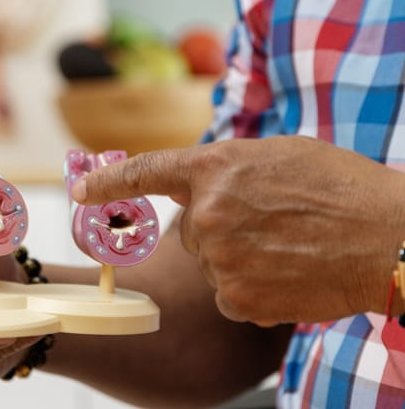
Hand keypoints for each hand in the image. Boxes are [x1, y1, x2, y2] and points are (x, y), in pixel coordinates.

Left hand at [72, 135, 404, 325]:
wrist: (390, 238)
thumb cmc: (341, 188)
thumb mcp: (278, 154)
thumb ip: (225, 167)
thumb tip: (188, 183)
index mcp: (216, 167)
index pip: (144, 172)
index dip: (107, 183)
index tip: (80, 191)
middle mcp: (209, 212)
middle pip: (188, 231)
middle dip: (219, 229)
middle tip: (271, 225)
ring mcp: (222, 258)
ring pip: (211, 265)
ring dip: (239, 260)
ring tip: (289, 247)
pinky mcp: (238, 298)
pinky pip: (229, 295)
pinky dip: (252, 290)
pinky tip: (288, 275)